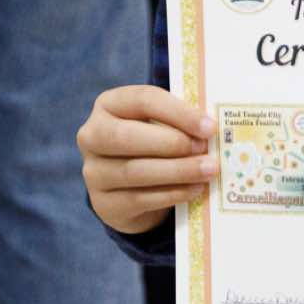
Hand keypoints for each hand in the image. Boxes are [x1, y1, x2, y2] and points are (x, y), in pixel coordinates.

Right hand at [78, 84, 216, 233]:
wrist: (126, 188)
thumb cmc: (150, 144)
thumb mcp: (158, 123)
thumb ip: (178, 120)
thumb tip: (211, 128)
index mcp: (108, 104)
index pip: (142, 100)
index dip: (178, 112)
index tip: (209, 126)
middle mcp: (92, 135)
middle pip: (128, 137)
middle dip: (172, 143)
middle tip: (205, 148)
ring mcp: (94, 172)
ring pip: (135, 171)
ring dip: (178, 171)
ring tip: (208, 170)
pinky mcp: (104, 203)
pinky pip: (140, 198)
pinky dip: (172, 193)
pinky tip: (195, 189)